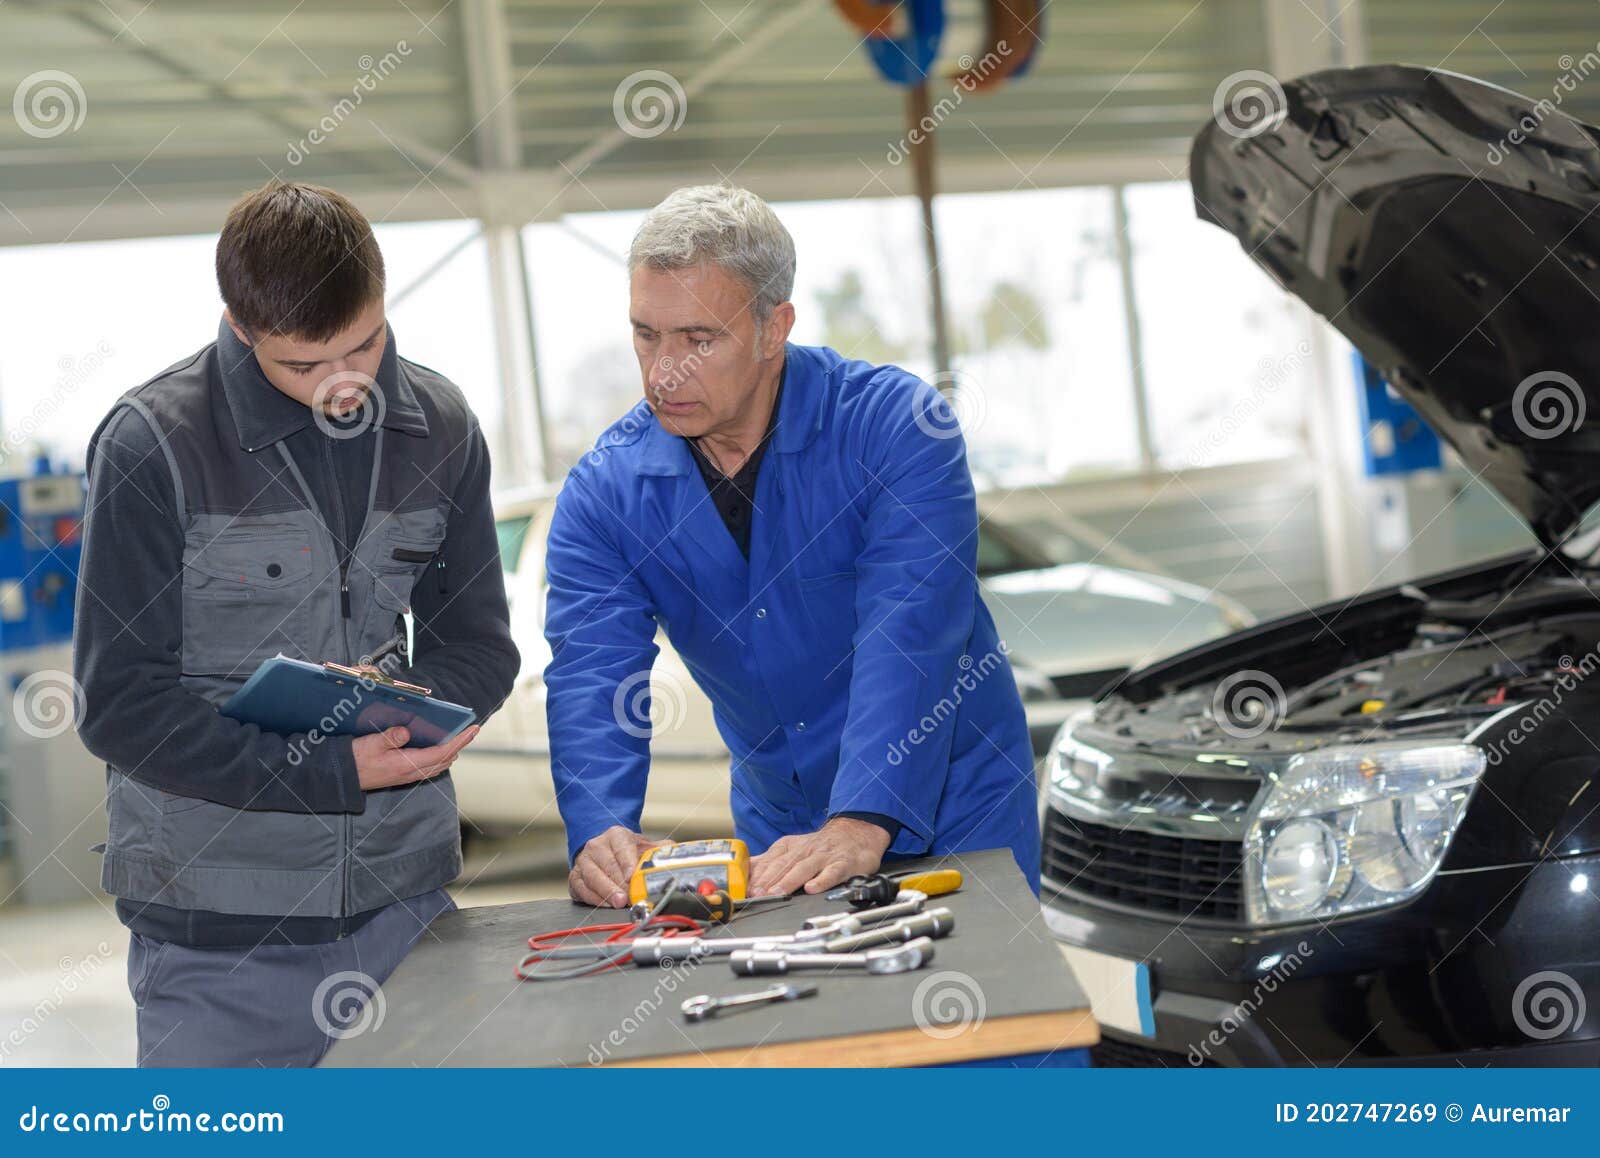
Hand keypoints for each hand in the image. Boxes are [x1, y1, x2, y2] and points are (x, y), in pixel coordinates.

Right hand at [352, 724, 478, 790]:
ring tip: (460, 738)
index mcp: (407, 764)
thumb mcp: (370, 744)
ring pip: (439, 765)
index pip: (442, 752)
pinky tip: (440, 749)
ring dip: (451, 752)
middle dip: (460, 744)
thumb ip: (389, 737)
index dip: (460, 740)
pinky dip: (440, 757)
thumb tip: (406, 731)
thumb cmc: (355, 759)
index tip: (473, 729)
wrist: (342, 778)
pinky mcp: (403, 776)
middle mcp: (411, 773)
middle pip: (445, 759)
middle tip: (471, 730)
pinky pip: (429, 768)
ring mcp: (408, 776)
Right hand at [569, 825, 663, 908]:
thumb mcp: (644, 846)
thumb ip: (660, 851)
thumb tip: (677, 857)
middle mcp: (597, 846)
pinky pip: (582, 889)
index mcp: (616, 835)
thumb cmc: (626, 851)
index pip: (622, 847)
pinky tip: (605, 904)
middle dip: (619, 884)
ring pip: (593, 878)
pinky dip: (594, 898)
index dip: (627, 862)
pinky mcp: (575, 877)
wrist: (603, 850)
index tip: (632, 876)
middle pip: (607, 866)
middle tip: (629, 897)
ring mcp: (583, 861)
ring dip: (606, 892)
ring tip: (618, 903)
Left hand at [747, 817, 891, 896]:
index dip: (757, 876)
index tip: (745, 889)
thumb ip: (769, 861)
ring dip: (788, 881)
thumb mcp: (792, 849)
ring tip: (776, 893)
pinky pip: (832, 872)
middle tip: (756, 894)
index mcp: (790, 847)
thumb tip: (744, 871)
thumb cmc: (821, 846)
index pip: (770, 861)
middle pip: (783, 865)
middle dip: (768, 880)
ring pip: (804, 868)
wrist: (856, 833)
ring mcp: (824, 856)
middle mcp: (805, 850)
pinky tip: (812, 888)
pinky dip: (822, 880)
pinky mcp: (842, 863)